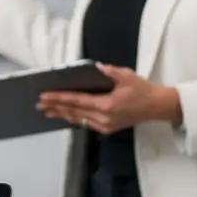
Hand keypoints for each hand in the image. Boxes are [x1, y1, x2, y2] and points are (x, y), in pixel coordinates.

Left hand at [37, 64, 182, 133]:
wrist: (157, 107)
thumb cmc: (142, 90)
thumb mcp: (128, 76)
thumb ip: (111, 72)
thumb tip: (97, 67)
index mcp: (108, 105)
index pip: (77, 101)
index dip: (59, 98)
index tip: (45, 96)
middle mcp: (104, 118)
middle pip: (74, 112)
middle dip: (55, 107)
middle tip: (39, 104)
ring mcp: (105, 126)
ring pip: (78, 119)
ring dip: (61, 115)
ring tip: (46, 111)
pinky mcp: (107, 129)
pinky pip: (85, 123)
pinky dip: (73, 118)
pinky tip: (64, 115)